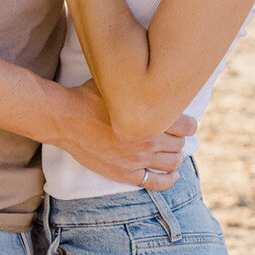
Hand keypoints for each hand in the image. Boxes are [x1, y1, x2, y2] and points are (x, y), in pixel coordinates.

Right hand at [57, 79, 196, 188]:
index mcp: (151, 116)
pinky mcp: (125, 173)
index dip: (188, 123)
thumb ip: (140, 82)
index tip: (185, 121)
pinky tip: (172, 175)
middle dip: (179, 138)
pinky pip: (155, 183)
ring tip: (172, 151)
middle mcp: (149, 140)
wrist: (65, 118)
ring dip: (175, 156)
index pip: (187, 126)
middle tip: (174, 134)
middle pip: (180, 144)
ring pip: (172, 162)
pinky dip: (168, 180)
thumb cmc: (89, 95)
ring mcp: (137, 159)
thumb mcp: (118, 82)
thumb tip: (155, 71)